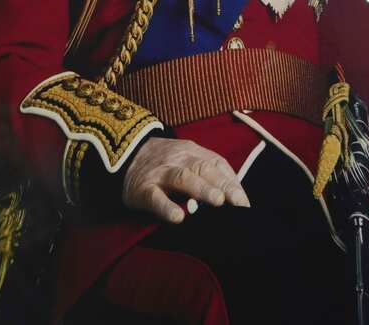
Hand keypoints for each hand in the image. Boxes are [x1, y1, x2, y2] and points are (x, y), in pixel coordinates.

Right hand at [122, 137, 250, 223]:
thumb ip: (208, 172)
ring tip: (217, 201)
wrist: (124, 153)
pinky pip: (155, 197)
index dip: (232, 182)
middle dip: (222, 185)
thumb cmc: (165, 163)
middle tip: (237, 202)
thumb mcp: (186, 159)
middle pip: (203, 168)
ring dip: (201, 189)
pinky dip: (166, 207)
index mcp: (192, 152)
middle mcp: (178, 160)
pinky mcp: (142, 189)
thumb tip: (236, 197)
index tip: (244, 202)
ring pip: (182, 178)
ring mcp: (160, 173)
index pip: (216, 164)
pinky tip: (177, 217)